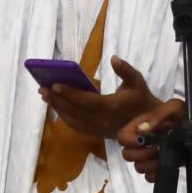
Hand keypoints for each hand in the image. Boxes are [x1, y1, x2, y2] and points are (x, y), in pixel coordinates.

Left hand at [40, 57, 161, 142]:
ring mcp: (99, 130)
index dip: (70, 93)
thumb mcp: (137, 81)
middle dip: (57, 100)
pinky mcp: (97, 134)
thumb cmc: (141, 98)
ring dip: (58, 108)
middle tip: (42, 88)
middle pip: (75, 111)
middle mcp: (103, 121)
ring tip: (45, 96)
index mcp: (112, 107)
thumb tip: (113, 58)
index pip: (86, 101)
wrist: (149, 124)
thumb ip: (125, 70)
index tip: (54, 84)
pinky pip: (77, 126)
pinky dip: (64, 117)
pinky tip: (56, 106)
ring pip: (73, 121)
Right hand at [118, 99, 186, 181]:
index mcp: (141, 126)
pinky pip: (149, 177)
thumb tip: (142, 129)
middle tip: (157, 150)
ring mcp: (150, 157)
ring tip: (165, 157)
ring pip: (138, 168)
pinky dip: (156, 174)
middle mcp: (142, 142)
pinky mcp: (159, 168)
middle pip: (126, 155)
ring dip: (150, 165)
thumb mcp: (175, 108)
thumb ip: (158, 114)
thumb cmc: (189, 117)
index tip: (144, 141)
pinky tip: (166, 166)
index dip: (129, 141)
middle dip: (141, 154)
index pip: (122, 137)